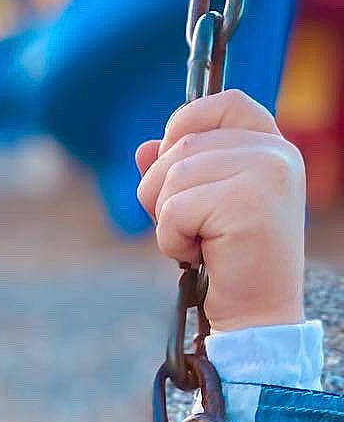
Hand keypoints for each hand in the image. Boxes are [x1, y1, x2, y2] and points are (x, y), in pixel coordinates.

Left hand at [135, 89, 305, 332]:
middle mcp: (276, 152)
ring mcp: (267, 173)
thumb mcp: (200, 211)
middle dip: (161, 192)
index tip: (172, 171)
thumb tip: (144, 148)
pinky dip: (171, 240)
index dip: (184, 125)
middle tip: (188, 230)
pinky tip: (200, 256)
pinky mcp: (248, 202)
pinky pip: (175, 209)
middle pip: (182, 144)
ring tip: (199, 245)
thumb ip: (178, 173)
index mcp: (272, 147)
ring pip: (173, 176)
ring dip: (168, 220)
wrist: (255, 318)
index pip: (224, 103)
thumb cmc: (227, 267)